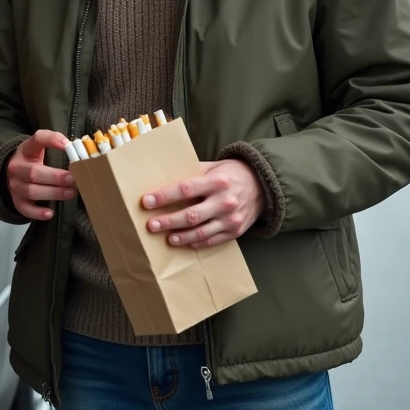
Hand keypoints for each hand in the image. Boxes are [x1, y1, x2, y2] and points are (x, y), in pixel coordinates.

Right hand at [6, 130, 76, 220]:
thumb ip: (55, 143)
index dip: (52, 140)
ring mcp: (15, 185)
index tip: (67, 145)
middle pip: (34, 173)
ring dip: (53, 193)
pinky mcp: (16, 201)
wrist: (13, 173)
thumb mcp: (40, 148)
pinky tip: (50, 213)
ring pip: (31, 191)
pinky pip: (25, 209)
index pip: (37, 140)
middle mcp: (17, 167)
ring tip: (70, 193)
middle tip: (73, 179)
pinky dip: (37, 213)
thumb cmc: (33, 160)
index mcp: (26, 150)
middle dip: (56, 177)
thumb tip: (73, 146)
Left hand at [141, 159, 266, 247]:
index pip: (185, 189)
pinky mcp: (235, 232)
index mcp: (216, 181)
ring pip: (200, 232)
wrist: (262, 186)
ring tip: (167, 237)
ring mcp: (230, 219)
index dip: (164, 196)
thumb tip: (163, 177)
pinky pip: (211, 241)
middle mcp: (224, 201)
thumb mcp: (213, 167)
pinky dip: (196, 243)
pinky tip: (184, 242)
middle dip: (168, 221)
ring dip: (180, 236)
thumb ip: (192, 172)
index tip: (146, 201)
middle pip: (190, 215)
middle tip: (151, 225)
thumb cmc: (231, 174)